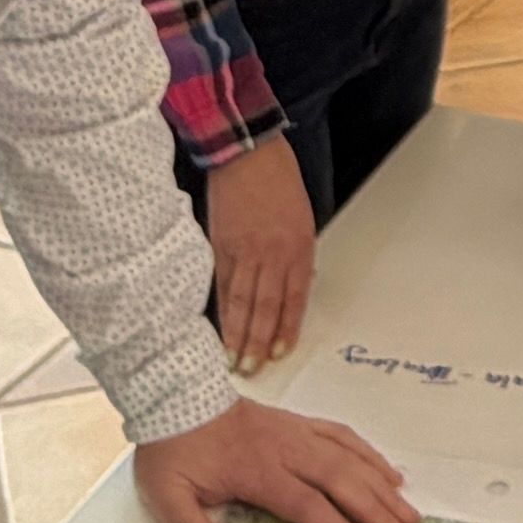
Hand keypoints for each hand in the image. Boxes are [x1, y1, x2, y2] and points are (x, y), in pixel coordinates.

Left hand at [133, 395, 419, 522]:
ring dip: (381, 485)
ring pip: (349, 457)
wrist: (176, 396)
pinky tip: (389, 472)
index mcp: (257, 472)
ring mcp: (296, 433)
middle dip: (376, 510)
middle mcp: (286, 450)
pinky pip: (342, 435)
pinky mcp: (298, 423)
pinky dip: (369, 453)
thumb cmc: (173, 450)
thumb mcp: (165, 496)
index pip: (308, 505)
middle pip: (341, 480)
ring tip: (408, 512)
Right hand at [201, 135, 317, 370]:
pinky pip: (222, 283)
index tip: (278, 354)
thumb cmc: (280, 183)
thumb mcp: (302, 220)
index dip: (285, 330)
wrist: (248, 153)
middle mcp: (271, 253)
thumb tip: (290, 290)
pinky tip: (219, 327)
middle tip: (250, 369)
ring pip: (241, 301)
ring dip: (236, 333)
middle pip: (265, 307)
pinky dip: (221, 308)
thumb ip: (296, 257)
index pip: (293, 299)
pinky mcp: (220, 244)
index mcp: (298, 247)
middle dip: (256, 342)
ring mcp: (243, 250)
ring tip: (232, 359)